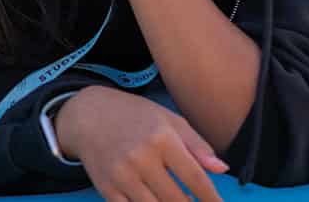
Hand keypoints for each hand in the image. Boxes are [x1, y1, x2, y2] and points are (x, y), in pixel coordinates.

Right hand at [54, 86, 227, 201]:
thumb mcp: (168, 119)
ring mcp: (121, 175)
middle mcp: (140, 158)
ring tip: (176, 201)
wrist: (86, 115)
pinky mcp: (107, 189)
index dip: (213, 200)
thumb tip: (222, 169)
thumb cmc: (133, 116)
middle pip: (178, 201)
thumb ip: (197, 144)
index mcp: (160, 138)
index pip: (196, 179)